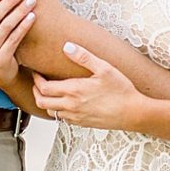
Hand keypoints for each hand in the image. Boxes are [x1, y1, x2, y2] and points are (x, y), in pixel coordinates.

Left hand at [31, 41, 145, 131]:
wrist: (133, 113)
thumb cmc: (121, 90)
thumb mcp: (104, 68)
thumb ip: (84, 57)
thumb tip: (67, 46)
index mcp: (74, 91)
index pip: (43, 87)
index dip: (36, 79)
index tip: (37, 72)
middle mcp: (71, 106)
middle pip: (41, 102)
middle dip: (36, 91)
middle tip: (38, 82)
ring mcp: (76, 117)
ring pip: (50, 112)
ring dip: (46, 101)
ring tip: (50, 91)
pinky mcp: (82, 124)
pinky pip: (62, 119)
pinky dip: (57, 110)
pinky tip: (65, 102)